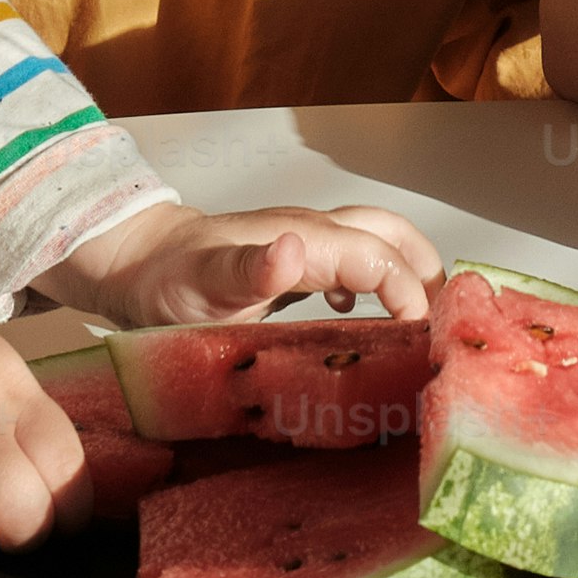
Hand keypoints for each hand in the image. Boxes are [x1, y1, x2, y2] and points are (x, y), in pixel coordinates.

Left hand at [35, 197, 443, 329]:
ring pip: (373, 242)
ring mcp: (302, 243)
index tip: (418, 342)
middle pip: (390, 234)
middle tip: (442, 321)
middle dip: (425, 270)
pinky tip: (358, 317)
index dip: (409, 296)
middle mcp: (311, 234)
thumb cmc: (168, 280)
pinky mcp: (292, 258)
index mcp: (303, 241)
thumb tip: (295, 250)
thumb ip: (250, 271)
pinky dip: (372, 281)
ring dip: (404, 272)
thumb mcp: (204, 284)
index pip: (380, 261)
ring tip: (419, 322)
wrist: (134, 262)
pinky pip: (348, 259)